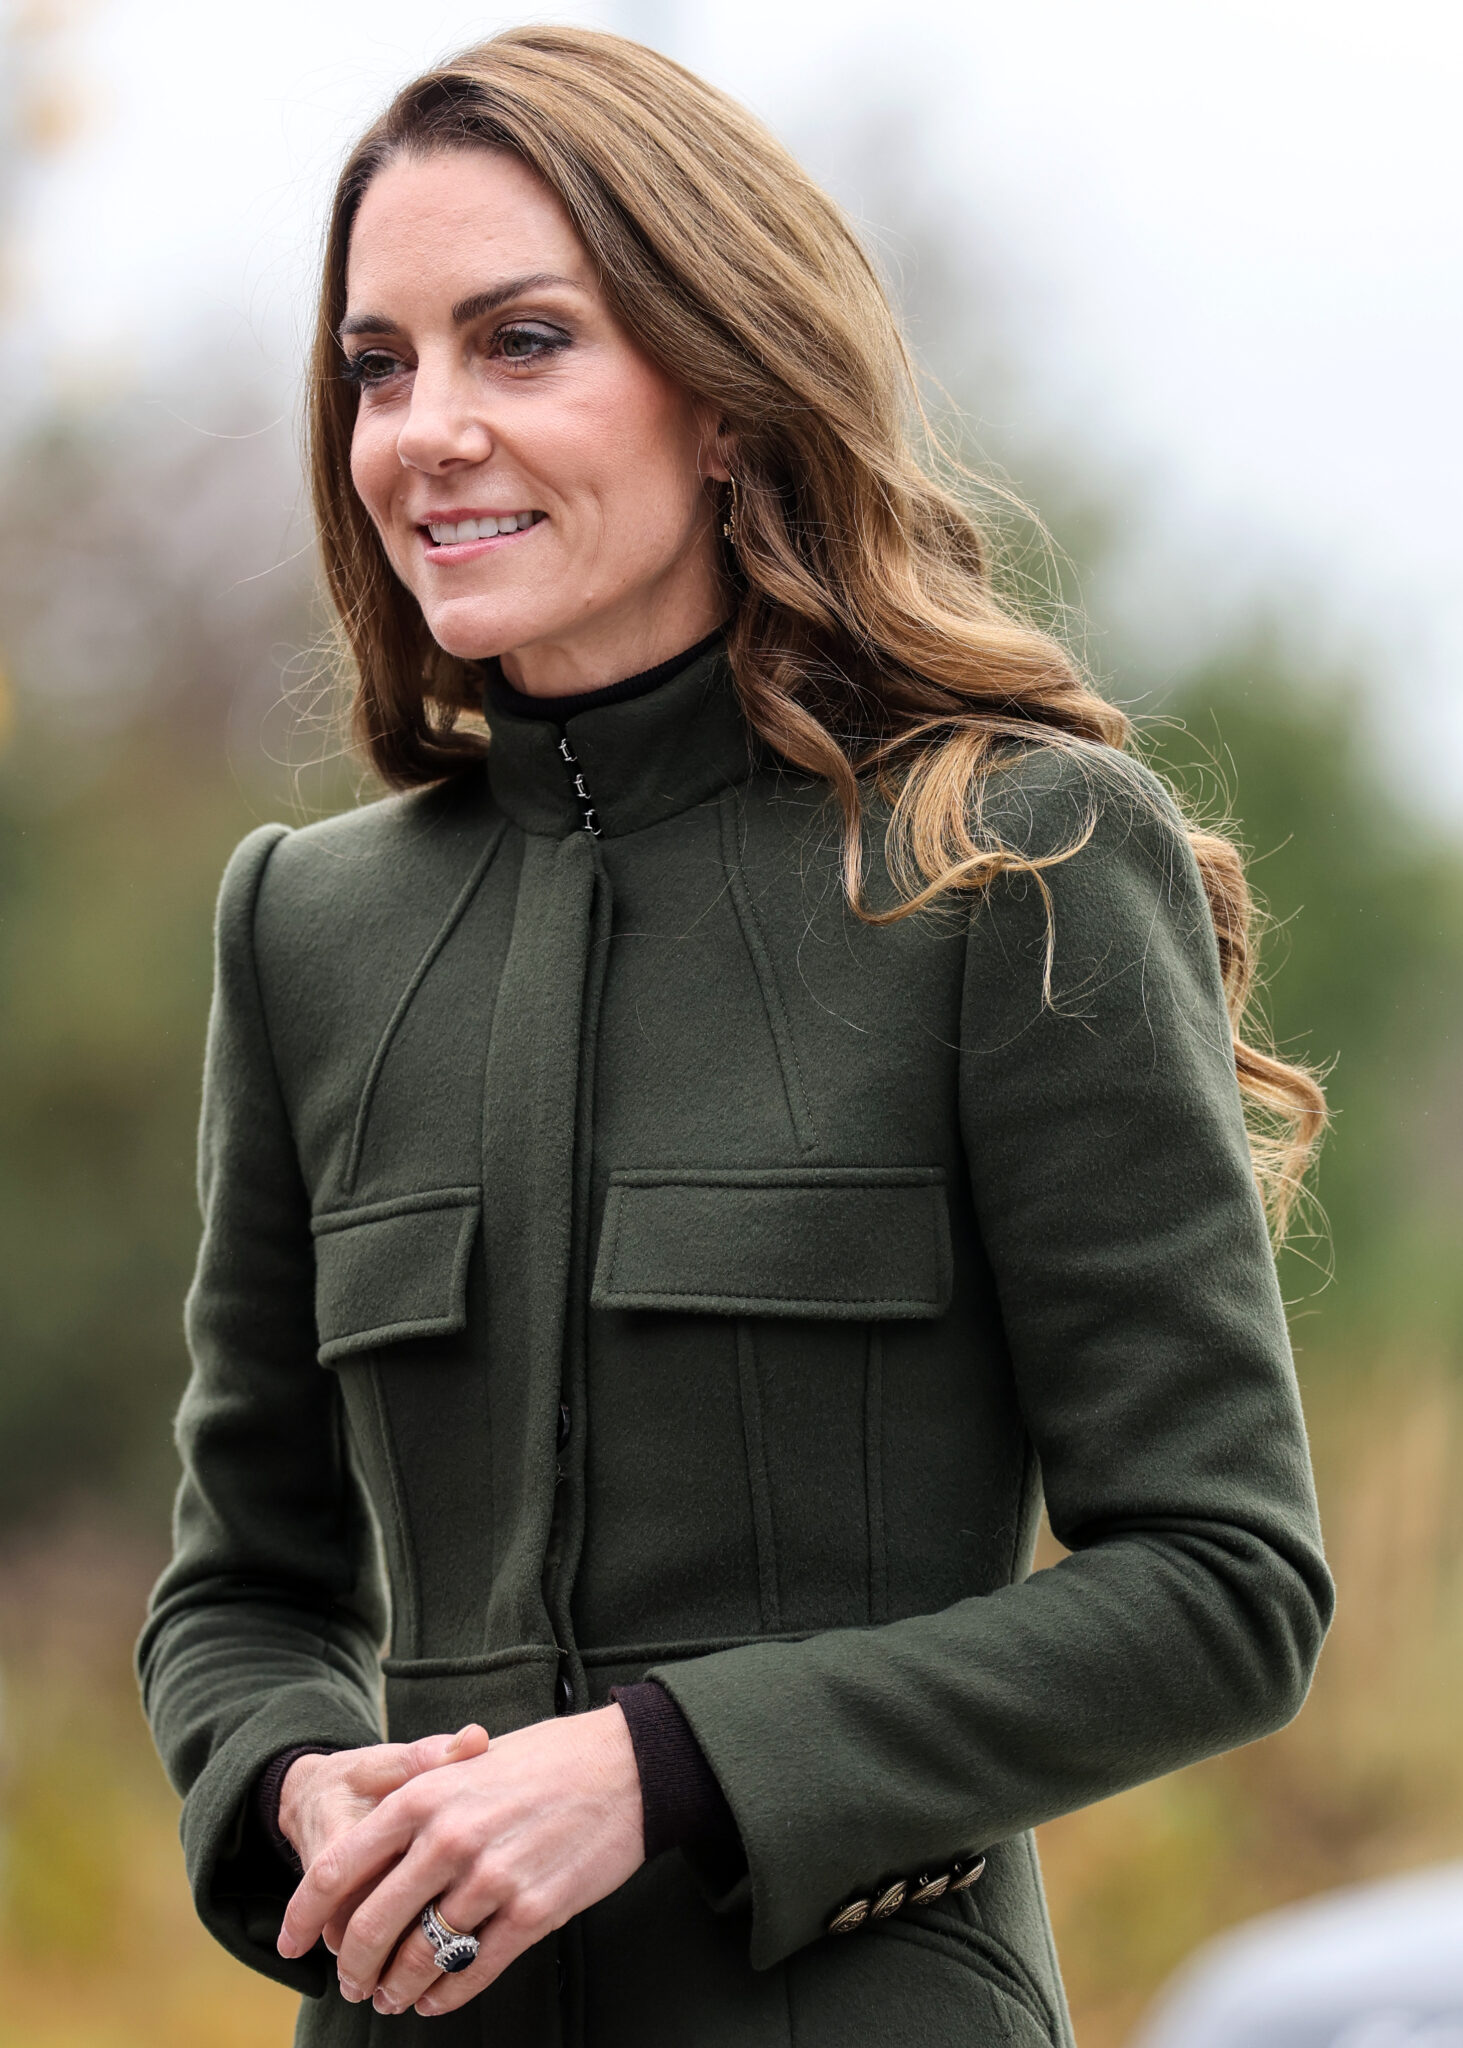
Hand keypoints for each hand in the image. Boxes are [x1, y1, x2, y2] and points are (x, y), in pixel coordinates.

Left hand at [277, 1704, 644, 2018]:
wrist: (626, 1765)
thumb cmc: (547, 1760)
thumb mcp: (469, 1764)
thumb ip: (421, 1804)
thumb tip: (373, 1858)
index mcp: (423, 1795)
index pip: (337, 1867)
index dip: (302, 1913)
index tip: (288, 1942)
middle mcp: (448, 1837)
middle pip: (373, 1924)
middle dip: (354, 1965)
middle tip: (350, 1983)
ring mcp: (492, 1877)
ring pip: (421, 1956)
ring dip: (398, 1987)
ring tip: (391, 1997)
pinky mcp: (533, 1911)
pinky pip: (472, 1970)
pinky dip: (446, 1994)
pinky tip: (435, 2000)